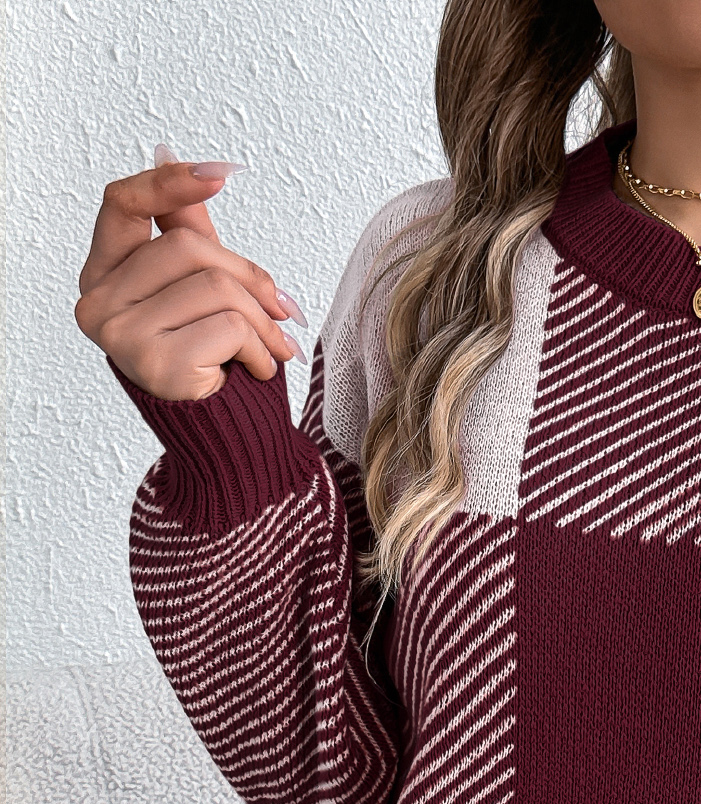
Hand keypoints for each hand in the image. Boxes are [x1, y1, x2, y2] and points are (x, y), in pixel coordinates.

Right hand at [74, 150, 305, 401]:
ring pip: (214, 286)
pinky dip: (261, 348)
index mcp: (101, 273)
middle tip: (283, 308)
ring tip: (277, 345)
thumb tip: (168, 150)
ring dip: (263, 320)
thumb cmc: (209, 357)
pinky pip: (228, 326)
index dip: (170, 182)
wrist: (224, 437)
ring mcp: (120, 336)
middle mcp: (98, 303)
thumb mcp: (197, 283)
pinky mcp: (154, 364)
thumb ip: (185, 226)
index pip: (122, 203)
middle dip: (248, 276)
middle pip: (185, 247)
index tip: (223, 172)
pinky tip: (261, 368)